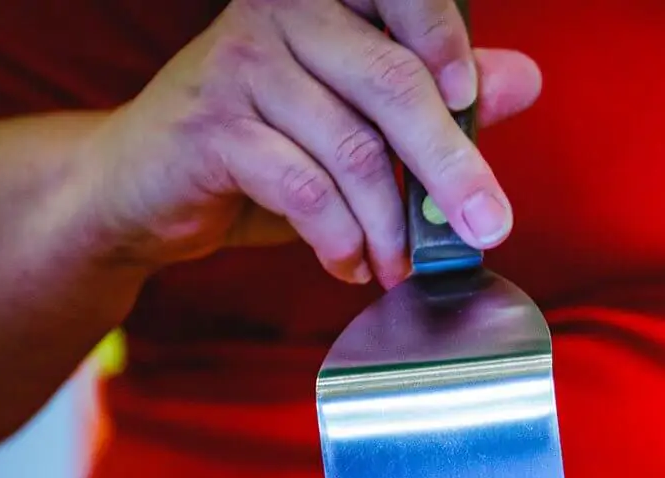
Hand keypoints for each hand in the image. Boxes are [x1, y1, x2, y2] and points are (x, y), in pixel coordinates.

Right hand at [76, 0, 541, 286]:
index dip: (444, 39)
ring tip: (397, 265)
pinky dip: (339, 238)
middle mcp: (284, 12)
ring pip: (352, 147)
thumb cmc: (261, 149)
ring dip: (390, 224)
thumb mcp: (360, 123)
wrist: (140, 189)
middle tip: (488, 226)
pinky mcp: (211, 126)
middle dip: (451, 167)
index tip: (472, 99)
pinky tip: (348, 262)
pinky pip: (303, 188)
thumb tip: (523, 79)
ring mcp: (242, 64)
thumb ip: (439, 99)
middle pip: (393, 82)